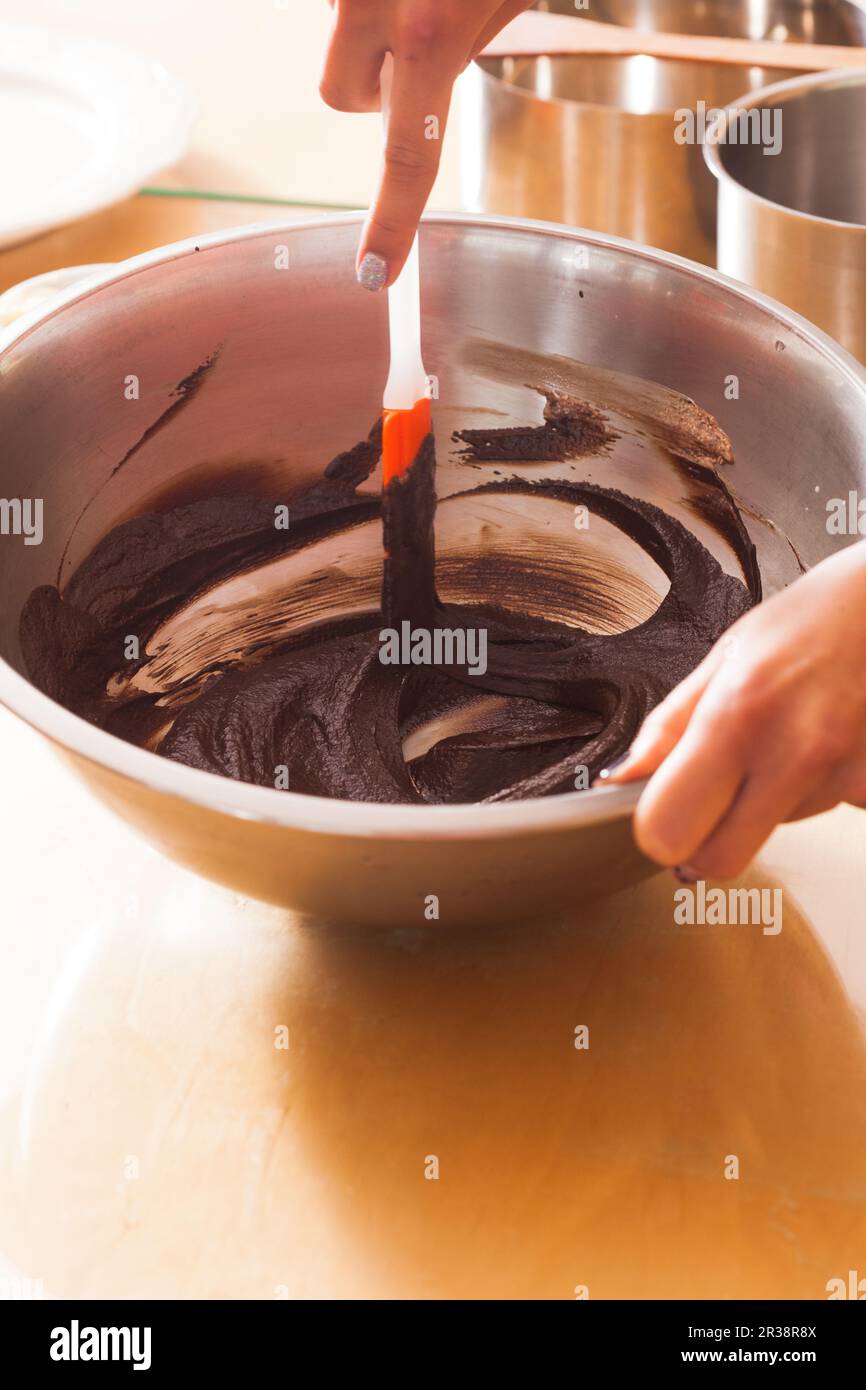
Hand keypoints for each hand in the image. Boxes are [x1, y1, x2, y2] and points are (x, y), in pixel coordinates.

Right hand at [319, 1, 531, 287]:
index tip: (376, 273)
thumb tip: (443, 62)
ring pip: (342, 33)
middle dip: (373, 83)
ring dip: (375, 21)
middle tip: (418, 45)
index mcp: (431, 31)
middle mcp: (372, 2)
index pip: (406, 156)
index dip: (391, 224)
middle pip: (341, 94)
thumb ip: (472, 38)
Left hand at [602, 540, 865, 879]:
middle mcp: (795, 752)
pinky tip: (821, 741)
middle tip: (707, 800)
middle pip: (721, 860)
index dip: (658, 830)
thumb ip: (668, 728)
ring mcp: (844, 775)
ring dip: (766, 799)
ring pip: (774, 830)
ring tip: (785, 736)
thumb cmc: (808, 622)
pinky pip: (821, 811)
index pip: (671, 829)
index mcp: (739, 715)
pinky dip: (811, 788)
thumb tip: (621, 779)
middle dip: (704, 841)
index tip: (661, 812)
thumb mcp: (724, 659)